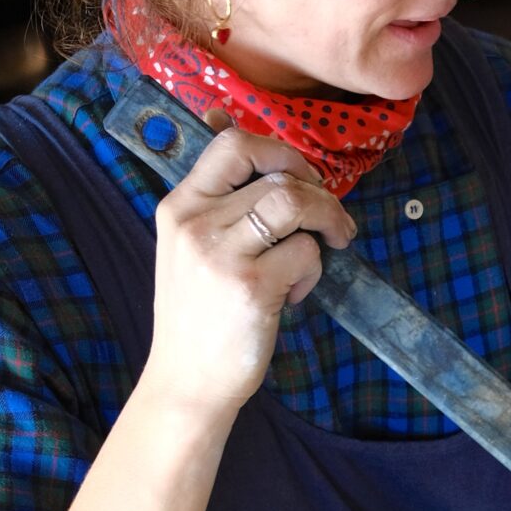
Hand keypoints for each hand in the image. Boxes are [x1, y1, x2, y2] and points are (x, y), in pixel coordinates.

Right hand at [136, 115, 354, 424]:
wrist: (187, 380)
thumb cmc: (200, 313)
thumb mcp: (193, 247)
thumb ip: (219, 199)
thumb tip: (236, 130)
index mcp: (180, 206)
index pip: (232, 143)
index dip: (281, 152)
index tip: (300, 178)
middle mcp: (195, 222)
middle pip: (276, 173)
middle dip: (319, 190)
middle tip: (330, 218)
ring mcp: (221, 253)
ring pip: (295, 202)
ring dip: (328, 219)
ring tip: (330, 244)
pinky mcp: (251, 286)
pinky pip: (306, 252)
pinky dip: (315, 270)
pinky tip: (295, 293)